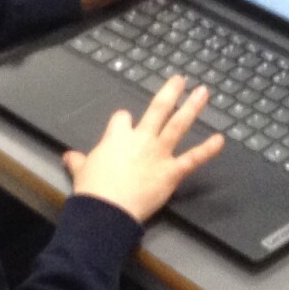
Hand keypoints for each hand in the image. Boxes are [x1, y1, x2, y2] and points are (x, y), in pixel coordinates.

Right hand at [62, 75, 225, 222]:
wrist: (106, 210)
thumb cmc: (92, 190)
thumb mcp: (80, 171)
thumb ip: (78, 161)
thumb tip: (68, 156)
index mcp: (116, 137)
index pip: (122, 119)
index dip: (123, 121)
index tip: (124, 123)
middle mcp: (141, 139)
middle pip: (157, 109)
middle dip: (169, 92)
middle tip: (180, 80)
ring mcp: (159, 153)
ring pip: (178, 125)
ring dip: (192, 107)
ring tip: (203, 92)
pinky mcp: (171, 172)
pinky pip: (193, 158)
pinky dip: (208, 149)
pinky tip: (220, 139)